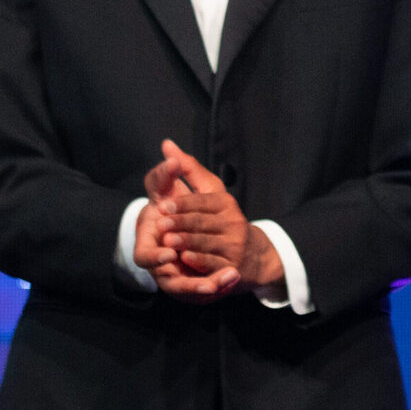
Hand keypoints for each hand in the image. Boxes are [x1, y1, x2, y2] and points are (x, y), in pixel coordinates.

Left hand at [137, 141, 280, 302]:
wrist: (250, 254)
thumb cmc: (222, 218)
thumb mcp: (210, 192)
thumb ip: (188, 170)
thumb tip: (166, 144)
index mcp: (225, 202)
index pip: (202, 201)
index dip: (181, 204)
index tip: (161, 205)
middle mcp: (233, 221)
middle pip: (202, 221)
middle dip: (181, 223)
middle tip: (160, 223)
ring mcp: (234, 244)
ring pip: (206, 242)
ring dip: (186, 241)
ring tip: (167, 240)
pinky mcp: (231, 265)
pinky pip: (213, 262)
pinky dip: (199, 260)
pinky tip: (185, 258)